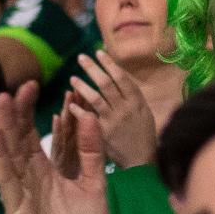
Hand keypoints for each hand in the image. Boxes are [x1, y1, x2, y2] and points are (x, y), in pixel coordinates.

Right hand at [0, 81, 109, 213]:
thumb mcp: (95, 183)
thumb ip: (92, 151)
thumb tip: (89, 114)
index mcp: (48, 170)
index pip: (35, 134)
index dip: (31, 111)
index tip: (32, 84)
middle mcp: (31, 178)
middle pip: (18, 140)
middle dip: (14, 114)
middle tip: (14, 87)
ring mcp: (22, 192)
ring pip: (8, 155)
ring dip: (2, 129)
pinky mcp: (18, 210)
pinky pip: (7, 179)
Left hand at [69, 51, 157, 169]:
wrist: (142, 161)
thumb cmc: (144, 135)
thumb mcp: (144, 112)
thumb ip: (131, 96)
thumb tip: (118, 76)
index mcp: (136, 101)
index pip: (122, 77)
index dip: (110, 64)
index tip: (99, 52)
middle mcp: (125, 108)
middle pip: (106, 84)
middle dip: (93, 68)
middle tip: (81, 57)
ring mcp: (113, 121)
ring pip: (95, 98)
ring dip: (82, 86)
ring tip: (72, 78)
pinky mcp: (103, 133)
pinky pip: (87, 119)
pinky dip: (77, 111)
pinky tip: (69, 104)